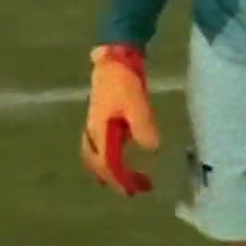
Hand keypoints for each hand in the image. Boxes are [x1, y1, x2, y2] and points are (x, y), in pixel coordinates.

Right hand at [80, 43, 158, 194]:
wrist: (113, 56)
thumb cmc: (123, 79)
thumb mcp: (136, 102)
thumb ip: (143, 126)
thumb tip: (152, 149)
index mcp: (99, 131)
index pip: (108, 164)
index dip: (122, 179)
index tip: (137, 190)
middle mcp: (93, 131)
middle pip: (96, 163)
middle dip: (112, 178)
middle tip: (132, 189)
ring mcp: (95, 123)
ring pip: (95, 154)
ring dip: (108, 168)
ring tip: (126, 177)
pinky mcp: (101, 115)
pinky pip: (100, 144)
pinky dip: (108, 154)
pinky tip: (122, 152)